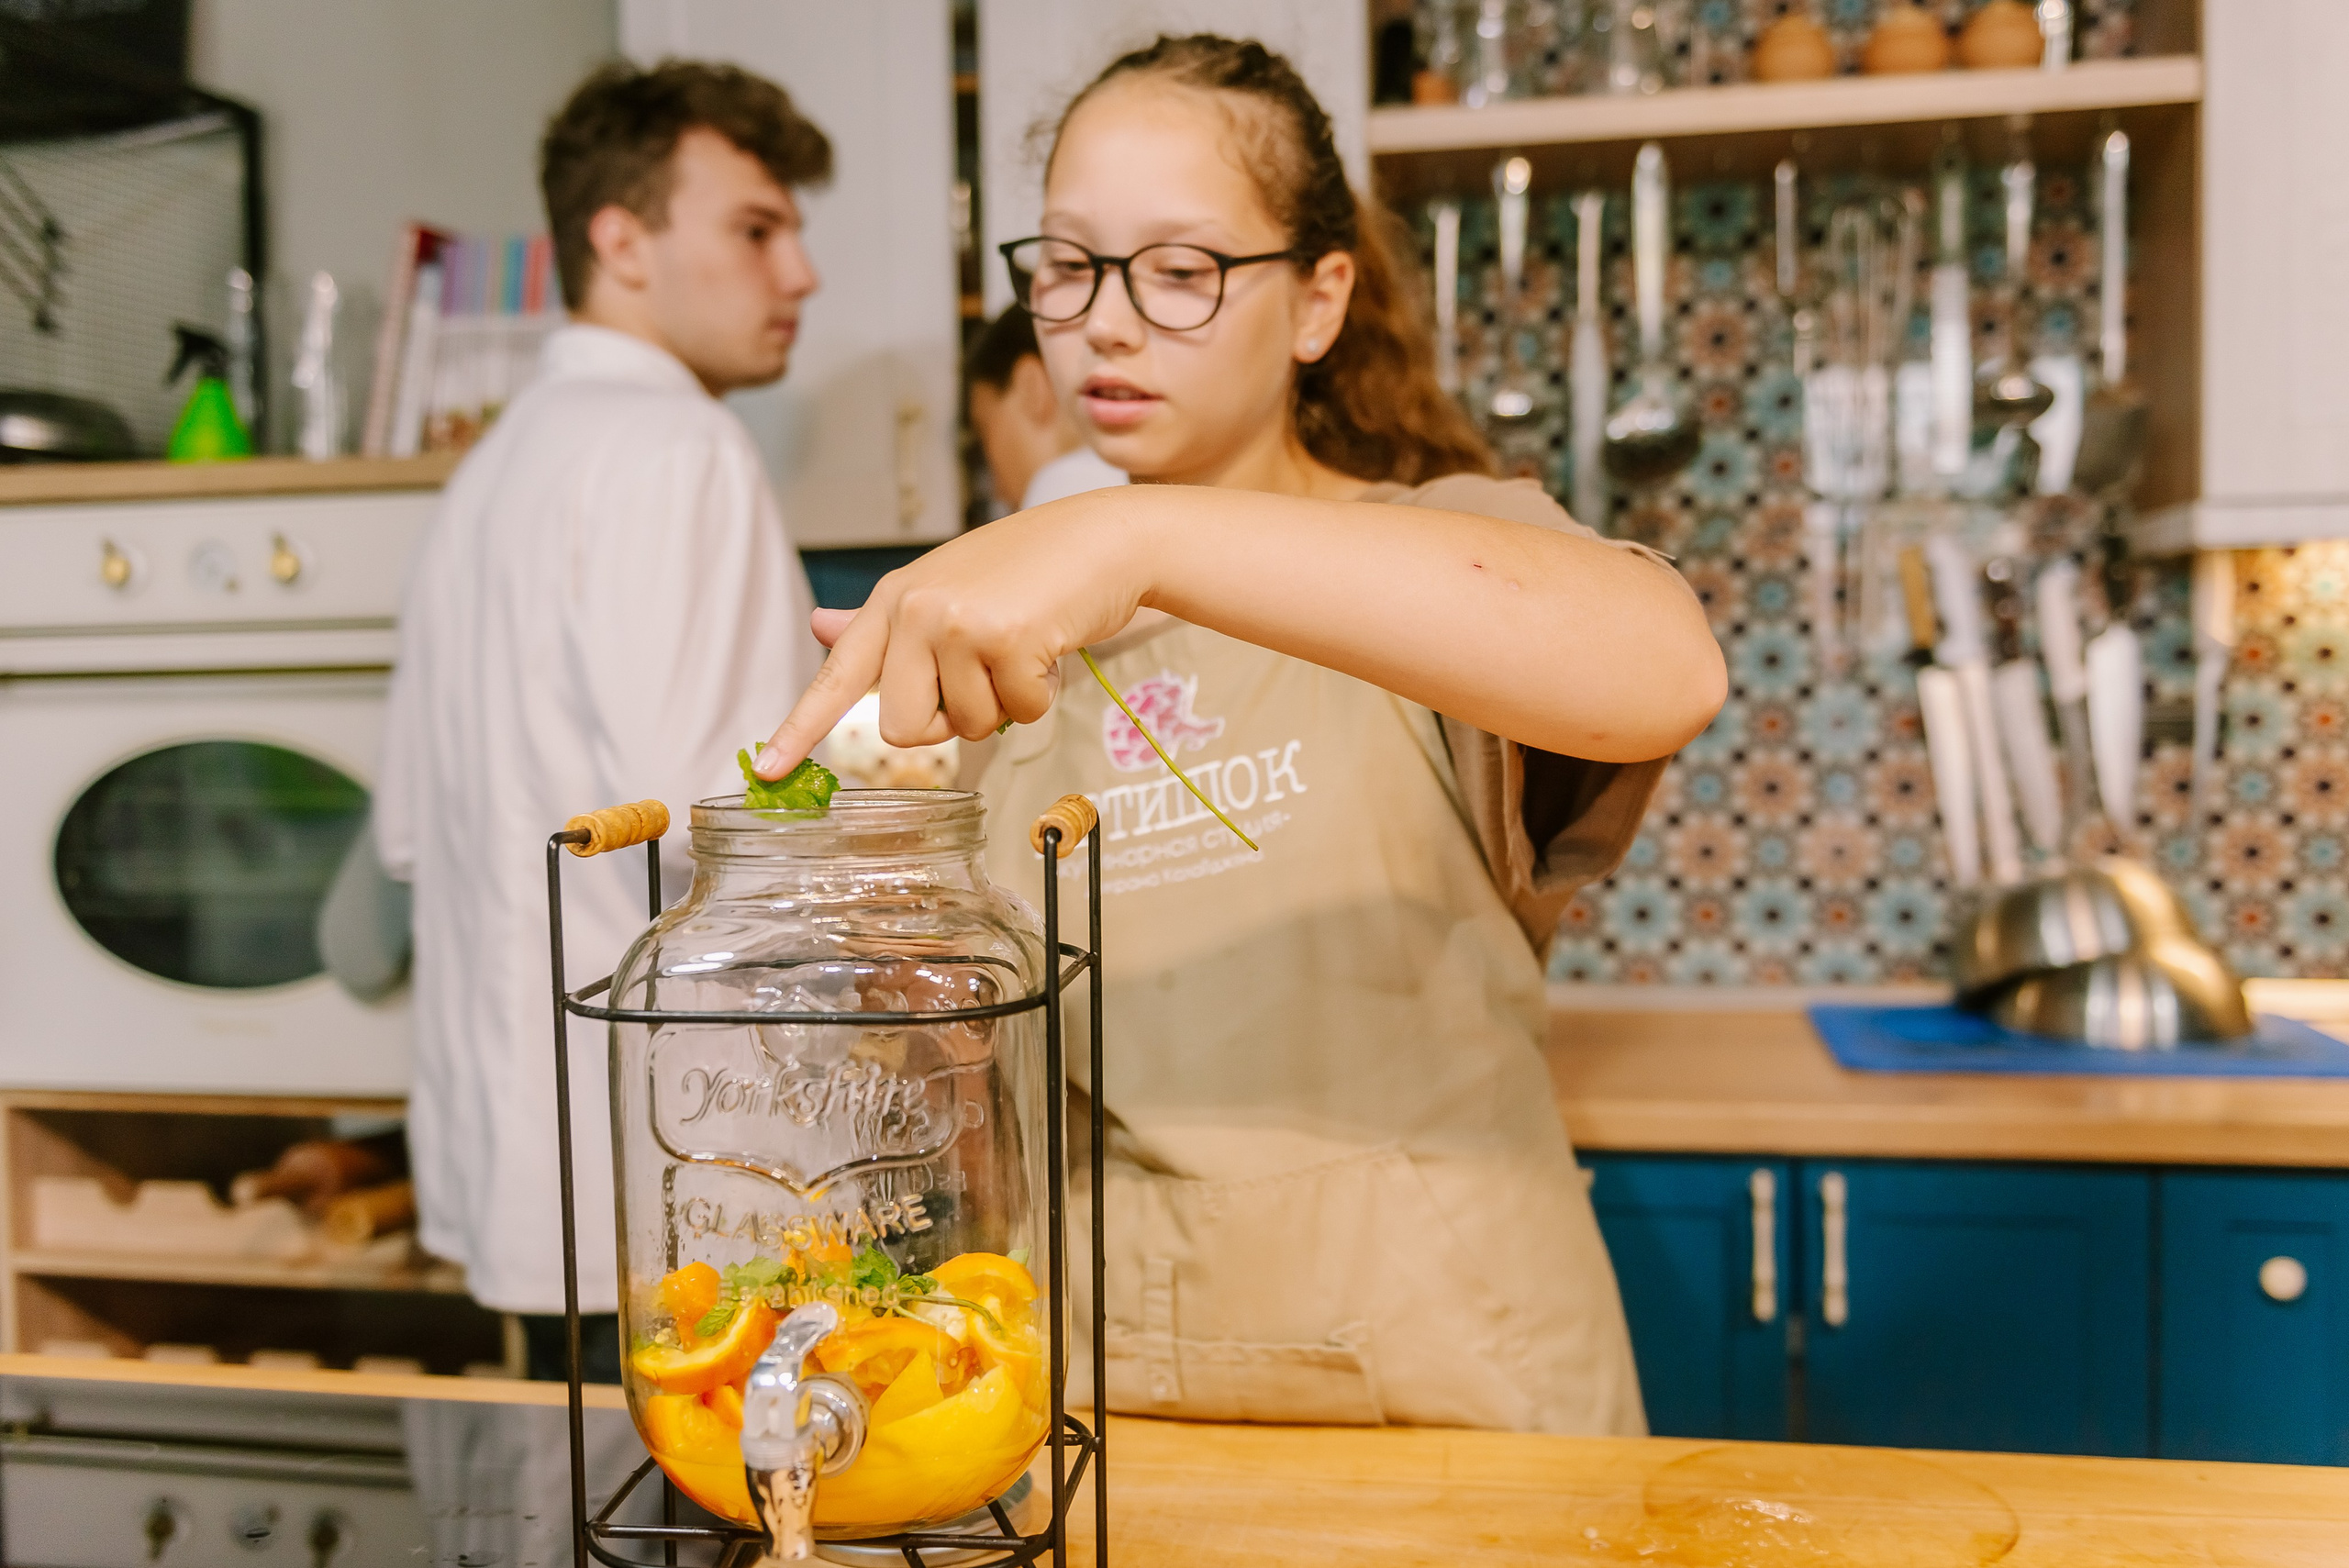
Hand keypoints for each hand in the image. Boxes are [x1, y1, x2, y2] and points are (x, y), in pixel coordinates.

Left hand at [755, 493, 1148, 776]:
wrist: (1102, 538)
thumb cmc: (1027, 569)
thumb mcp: (945, 587)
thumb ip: (884, 621)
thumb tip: (819, 627)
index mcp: (892, 601)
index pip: (836, 676)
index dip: (798, 729)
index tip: (766, 771)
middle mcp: (914, 610)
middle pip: (902, 727)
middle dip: (949, 722)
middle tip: (984, 677)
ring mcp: (956, 623)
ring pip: (967, 726)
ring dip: (1005, 704)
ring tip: (1024, 650)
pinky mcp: (1005, 639)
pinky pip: (1018, 714)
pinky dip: (1043, 696)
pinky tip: (1050, 648)